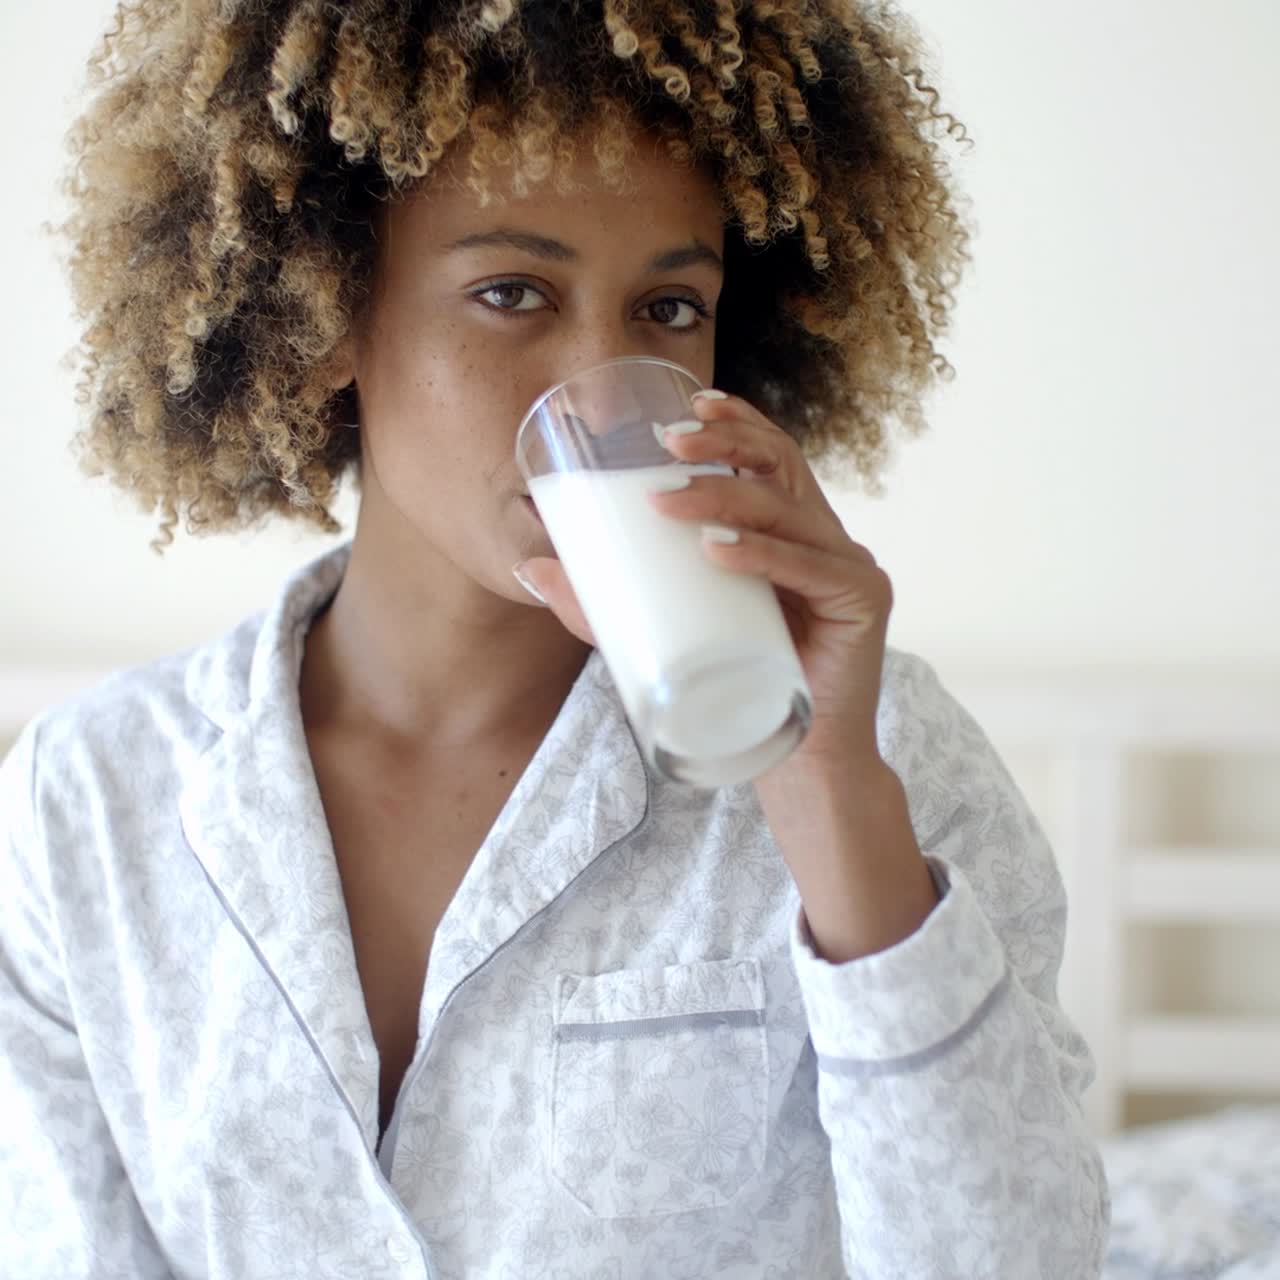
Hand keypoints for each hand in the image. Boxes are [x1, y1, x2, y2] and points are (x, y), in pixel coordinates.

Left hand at [518, 388, 935, 960]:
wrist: (798, 763)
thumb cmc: (736, 691)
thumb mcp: (667, 634)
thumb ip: (604, 605)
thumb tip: (531, 569)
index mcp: (790, 532)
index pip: (770, 457)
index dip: (736, 421)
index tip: (687, 404)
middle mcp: (825, 538)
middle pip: (781, 466)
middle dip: (724, 442)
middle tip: (667, 440)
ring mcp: (848, 568)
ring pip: (788, 511)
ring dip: (724, 498)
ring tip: (665, 499)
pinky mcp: (862, 604)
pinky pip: (813, 568)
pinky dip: (763, 556)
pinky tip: (719, 550)